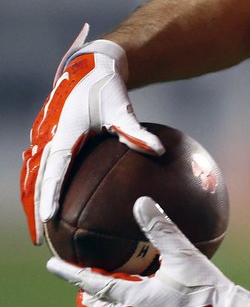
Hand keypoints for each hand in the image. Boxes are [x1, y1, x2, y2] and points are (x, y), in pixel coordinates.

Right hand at [20, 27, 164, 244]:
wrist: (90, 67)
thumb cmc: (106, 88)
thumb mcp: (121, 108)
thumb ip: (137, 132)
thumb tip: (159, 151)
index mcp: (62, 133)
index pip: (53, 170)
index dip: (49, 195)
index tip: (49, 218)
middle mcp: (48, 138)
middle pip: (35, 182)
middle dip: (36, 211)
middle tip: (41, 239)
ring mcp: (44, 140)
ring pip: (33, 179)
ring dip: (35, 204)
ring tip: (41, 232)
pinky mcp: (48, 141)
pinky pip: (41, 171)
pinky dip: (42, 191)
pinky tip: (52, 210)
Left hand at [46, 197, 249, 306]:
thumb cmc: (204, 289)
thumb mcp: (183, 254)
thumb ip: (160, 229)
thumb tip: (140, 202)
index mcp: (133, 300)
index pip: (91, 285)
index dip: (70, 274)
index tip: (52, 265)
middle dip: (85, 294)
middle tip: (80, 277)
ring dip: (104, 301)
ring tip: (106, 284)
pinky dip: (124, 304)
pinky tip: (140, 291)